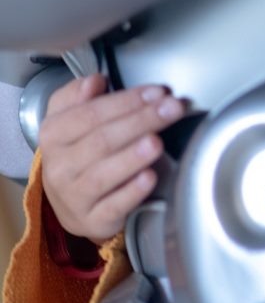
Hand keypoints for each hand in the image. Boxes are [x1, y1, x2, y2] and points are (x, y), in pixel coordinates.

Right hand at [40, 74, 185, 242]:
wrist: (75, 202)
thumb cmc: (83, 152)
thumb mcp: (72, 118)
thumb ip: (78, 95)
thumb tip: (94, 81)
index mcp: (54, 135)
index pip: (90, 114)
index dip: (126, 101)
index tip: (157, 91)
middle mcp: (60, 167)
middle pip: (102, 140)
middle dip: (141, 121)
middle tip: (172, 108)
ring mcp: (74, 197)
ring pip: (102, 175)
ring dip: (133, 157)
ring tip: (156, 142)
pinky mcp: (92, 221)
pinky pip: (112, 207)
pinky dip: (132, 192)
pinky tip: (149, 178)